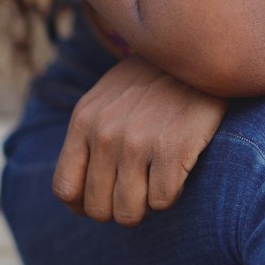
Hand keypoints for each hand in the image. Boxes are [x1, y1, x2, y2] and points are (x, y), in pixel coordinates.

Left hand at [52, 53, 229, 225]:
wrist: (198, 50)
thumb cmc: (154, 80)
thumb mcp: (109, 98)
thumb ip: (90, 135)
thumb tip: (78, 194)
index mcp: (85, 120)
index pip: (65, 189)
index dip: (84, 205)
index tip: (106, 198)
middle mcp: (105, 133)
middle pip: (98, 209)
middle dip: (120, 206)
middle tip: (139, 187)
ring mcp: (137, 142)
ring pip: (129, 213)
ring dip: (145, 205)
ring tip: (157, 180)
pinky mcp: (172, 149)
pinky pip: (162, 201)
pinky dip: (171, 194)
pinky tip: (178, 169)